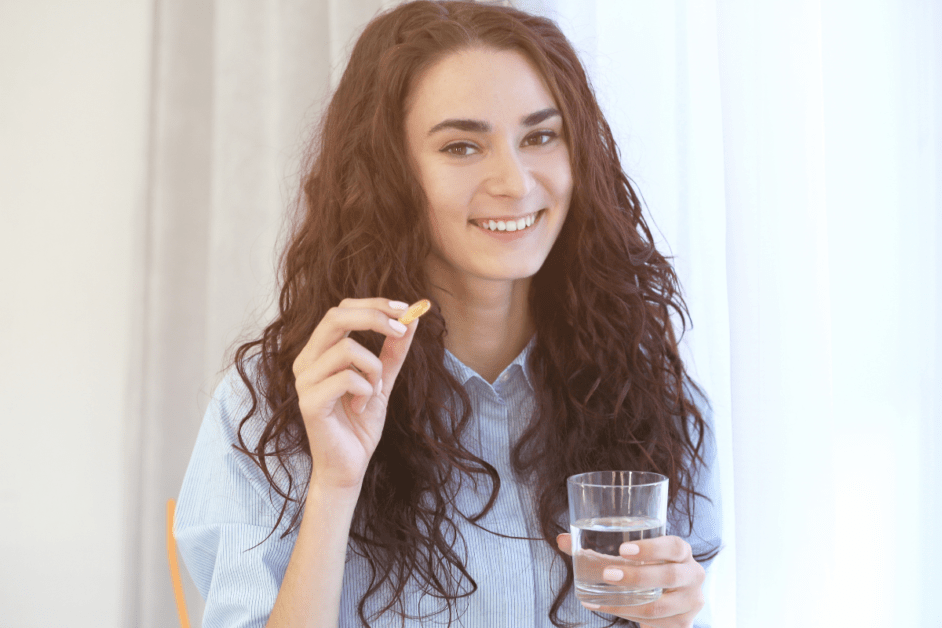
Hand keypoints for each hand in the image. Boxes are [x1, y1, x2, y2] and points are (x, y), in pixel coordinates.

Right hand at [292, 298, 418, 489]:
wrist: (349, 467)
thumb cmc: (359, 425)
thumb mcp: (382, 381)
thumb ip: (393, 352)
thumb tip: (411, 320)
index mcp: (319, 352)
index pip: (341, 310)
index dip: (374, 304)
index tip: (405, 309)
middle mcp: (306, 361)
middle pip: (336, 316)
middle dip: (375, 317)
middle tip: (402, 329)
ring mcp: (304, 381)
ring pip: (347, 348)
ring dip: (374, 368)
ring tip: (373, 392)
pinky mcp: (309, 402)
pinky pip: (346, 378)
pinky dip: (365, 390)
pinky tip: (361, 407)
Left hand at [556, 533, 704, 627]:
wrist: (670, 598)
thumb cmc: (647, 568)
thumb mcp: (631, 556)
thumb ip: (598, 547)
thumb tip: (562, 539)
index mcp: (682, 553)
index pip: (675, 546)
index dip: (652, 548)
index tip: (623, 550)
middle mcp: (693, 575)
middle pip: (669, 577)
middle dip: (635, 577)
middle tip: (607, 574)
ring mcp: (690, 603)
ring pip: (659, 606)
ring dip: (627, 603)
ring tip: (598, 597)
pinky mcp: (682, 624)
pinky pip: (654, 624)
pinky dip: (626, 616)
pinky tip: (604, 608)